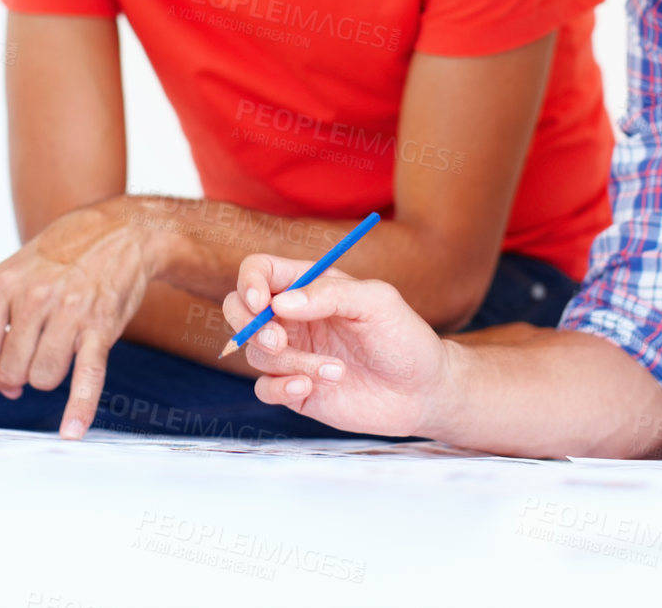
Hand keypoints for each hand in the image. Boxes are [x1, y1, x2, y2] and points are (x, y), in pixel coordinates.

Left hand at [0, 200, 160, 437]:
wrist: (121, 231)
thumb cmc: (63, 252)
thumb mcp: (11, 273)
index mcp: (4, 282)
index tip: (1, 368)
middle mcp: (34, 297)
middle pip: (9, 370)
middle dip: (17, 375)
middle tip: (32, 359)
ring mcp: (69, 313)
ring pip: (42, 378)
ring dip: (47, 377)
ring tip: (57, 354)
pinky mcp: (101, 328)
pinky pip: (87, 376)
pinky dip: (79, 407)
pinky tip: (72, 431)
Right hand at [221, 253, 451, 436]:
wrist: (423, 391)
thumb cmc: (404, 337)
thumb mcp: (378, 302)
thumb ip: (331, 293)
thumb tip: (279, 303)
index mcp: (309, 285)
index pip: (259, 271)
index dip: (250, 283)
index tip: (261, 304)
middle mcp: (294, 318)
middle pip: (238, 309)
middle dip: (250, 325)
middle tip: (279, 340)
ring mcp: (292, 353)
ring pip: (256, 353)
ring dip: (292, 363)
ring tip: (336, 370)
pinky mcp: (295, 390)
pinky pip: (264, 388)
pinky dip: (280, 388)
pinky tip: (311, 388)